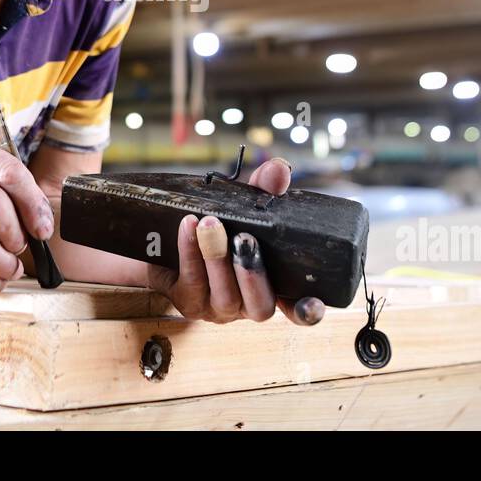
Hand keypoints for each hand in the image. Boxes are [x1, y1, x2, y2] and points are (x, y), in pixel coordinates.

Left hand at [145, 157, 324, 325]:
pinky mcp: (189, 302)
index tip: (313, 303)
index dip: (308, 310)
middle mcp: (249, 303)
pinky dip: (190, 251)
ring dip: (217, 258)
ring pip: (225, 295)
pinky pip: (192, 281)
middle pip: (260, 306)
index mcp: (274, 285)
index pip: (298, 309)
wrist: (167, 239)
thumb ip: (265, 189)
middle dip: (253, 274)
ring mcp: (219, 308)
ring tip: (209, 223)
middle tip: (244, 238)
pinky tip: (188, 225)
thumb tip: (279, 169)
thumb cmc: (220, 225)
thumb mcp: (245, 206)